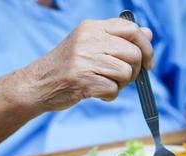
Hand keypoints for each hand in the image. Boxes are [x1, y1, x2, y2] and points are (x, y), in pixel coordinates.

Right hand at [13, 18, 153, 111]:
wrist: (36, 84)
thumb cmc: (66, 66)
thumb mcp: (89, 45)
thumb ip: (117, 39)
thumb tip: (149, 33)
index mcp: (91, 28)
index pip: (131, 29)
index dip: (146, 47)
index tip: (147, 62)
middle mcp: (88, 40)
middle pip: (133, 54)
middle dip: (134, 71)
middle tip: (122, 79)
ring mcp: (84, 60)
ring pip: (125, 73)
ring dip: (121, 85)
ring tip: (105, 85)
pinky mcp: (82, 81)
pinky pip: (113, 90)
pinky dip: (109, 96)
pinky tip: (97, 93)